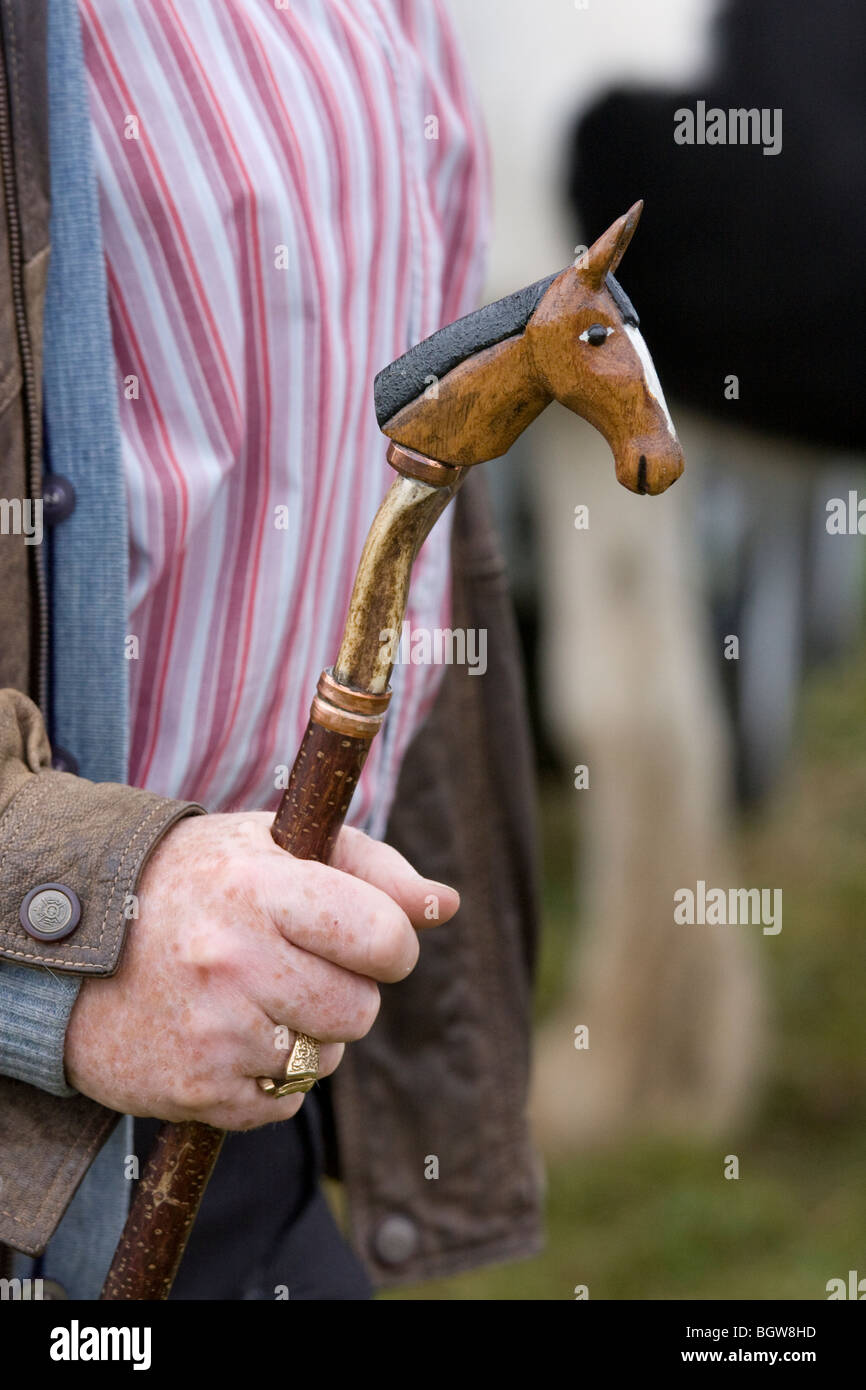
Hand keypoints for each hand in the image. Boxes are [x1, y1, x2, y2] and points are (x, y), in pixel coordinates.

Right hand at [64, 813, 458, 1128]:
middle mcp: (235, 960)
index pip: (385, 938)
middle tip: (293, 966)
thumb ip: (371, 867)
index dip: (389, 945)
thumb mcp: (274, 845)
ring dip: (305, 1037)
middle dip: (343, 992)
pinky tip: (225, 1035)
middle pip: (361, 1009)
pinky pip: (283, 1103)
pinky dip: (267, 1079)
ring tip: (250, 997)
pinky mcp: (195, 1090)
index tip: (364, 939)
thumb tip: (447, 905)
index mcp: (262, 888)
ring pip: (326, 1060)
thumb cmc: (196, 882)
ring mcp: (213, 1032)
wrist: (75, 948)